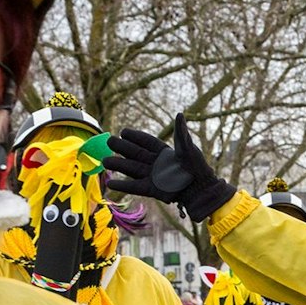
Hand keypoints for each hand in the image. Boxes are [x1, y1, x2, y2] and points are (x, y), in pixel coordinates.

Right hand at [101, 114, 235, 221]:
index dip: (135, 137)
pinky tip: (110, 184)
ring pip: (131, 169)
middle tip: (109, 141)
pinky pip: (134, 186)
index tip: (123, 132)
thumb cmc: (197, 168)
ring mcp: (153, 176)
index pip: (146, 142)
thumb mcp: (188, 149)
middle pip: (135, 154)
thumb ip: (180, 133)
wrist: (201, 189)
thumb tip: (180, 115)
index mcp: (164, 152)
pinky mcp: (152, 189)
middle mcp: (156, 163)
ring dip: (118, 165)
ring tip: (104, 162)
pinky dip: (123, 186)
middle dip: (122, 148)